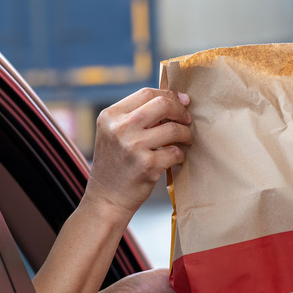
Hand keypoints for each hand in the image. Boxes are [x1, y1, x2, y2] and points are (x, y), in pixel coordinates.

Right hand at [85, 88, 192, 218]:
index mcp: (110, 116)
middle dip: (181, 111)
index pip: (147, 93)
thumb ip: (135, 116)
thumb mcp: (113, 134)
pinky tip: (175, 158)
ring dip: (186, 134)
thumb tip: (172, 101)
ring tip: (185, 140)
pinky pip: (175, 152)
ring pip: (173, 129)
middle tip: (187, 120)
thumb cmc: (115, 165)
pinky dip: (180, 154)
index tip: (183, 102)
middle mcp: (120, 128)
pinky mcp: (146, 165)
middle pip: (162, 104)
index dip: (169, 95)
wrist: (105, 199)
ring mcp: (133, 147)